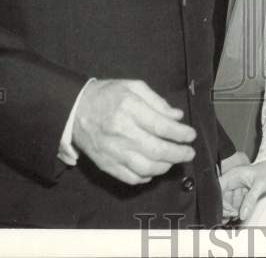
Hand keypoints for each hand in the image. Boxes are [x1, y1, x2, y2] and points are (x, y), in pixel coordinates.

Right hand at [71, 79, 195, 184]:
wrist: (74, 110)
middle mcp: (122, 132)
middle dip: (178, 153)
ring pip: (146, 168)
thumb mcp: (133, 86)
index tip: (191, 135)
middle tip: (189, 153)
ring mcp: (113, 151)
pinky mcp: (106, 165)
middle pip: (157, 150)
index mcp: (129, 109)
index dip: (180, 133)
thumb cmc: (107, 95)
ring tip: (173, 160)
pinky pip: (131, 178)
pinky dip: (146, 177)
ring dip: (165, 166)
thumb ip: (157, 101)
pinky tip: (154, 169)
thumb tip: (177, 117)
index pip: (161, 126)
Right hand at [220, 159, 265, 221]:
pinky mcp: (241, 194)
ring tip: (237, 216)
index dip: (220, 201)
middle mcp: (232, 182)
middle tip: (234, 216)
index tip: (230, 211)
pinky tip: (241, 215)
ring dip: (230, 211)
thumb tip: (242, 215)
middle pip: (221, 197)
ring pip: (227, 202)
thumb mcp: (261, 185)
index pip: (218, 189)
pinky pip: (235, 204)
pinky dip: (236, 211)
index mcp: (232, 175)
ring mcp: (236, 188)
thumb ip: (251, 200)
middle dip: (225, 209)